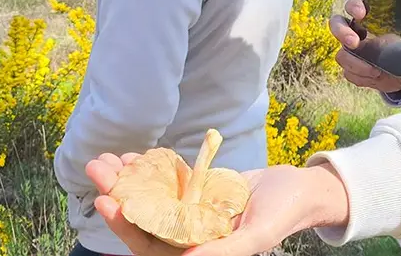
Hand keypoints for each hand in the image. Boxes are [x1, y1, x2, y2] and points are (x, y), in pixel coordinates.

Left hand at [86, 154, 348, 255]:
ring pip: (149, 199)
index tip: (108, 201)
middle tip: (97, 168)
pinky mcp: (197, 191)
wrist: (303, 188)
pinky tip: (132, 155)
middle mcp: (189, 237)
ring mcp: (191, 212)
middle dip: (118, 194)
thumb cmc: (285, 214)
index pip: (153, 247)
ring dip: (127, 180)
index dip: (127, 228)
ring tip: (107, 158)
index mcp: (199, 253)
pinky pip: (166, 182)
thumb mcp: (257, 234)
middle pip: (143, 220)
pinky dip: (149, 169)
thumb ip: (223, 251)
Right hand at [331, 0, 400, 93]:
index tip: (362, 13)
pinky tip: (375, 78)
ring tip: (375, 72)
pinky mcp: (354, 69)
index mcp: (372, 18)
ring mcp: (353, 52)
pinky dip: (361, 77)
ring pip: (341, 54)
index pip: (354, 5)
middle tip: (354, 42)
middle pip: (336, 24)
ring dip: (354, 63)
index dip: (354, 6)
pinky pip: (349, 73)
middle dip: (342, 32)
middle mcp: (357, 32)